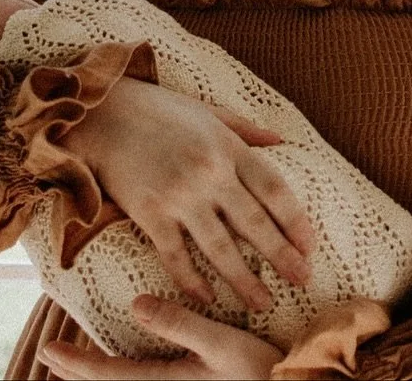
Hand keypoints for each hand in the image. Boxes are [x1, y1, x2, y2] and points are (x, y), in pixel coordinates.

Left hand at [40, 295, 281, 379]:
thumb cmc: (260, 372)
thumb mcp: (223, 343)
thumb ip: (179, 323)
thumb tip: (135, 305)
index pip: (111, 377)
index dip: (78, 364)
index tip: (50, 351)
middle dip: (78, 373)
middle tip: (50, 356)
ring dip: (96, 379)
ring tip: (73, 367)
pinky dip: (120, 380)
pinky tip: (120, 372)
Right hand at [60, 77, 313, 312]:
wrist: (101, 113)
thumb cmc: (156, 108)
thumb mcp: (206, 111)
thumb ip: (245, 128)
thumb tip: (282, 140)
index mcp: (226, 145)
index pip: (274, 188)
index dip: (296, 220)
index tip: (310, 245)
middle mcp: (208, 172)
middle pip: (255, 223)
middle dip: (282, 257)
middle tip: (302, 281)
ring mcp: (178, 194)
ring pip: (220, 249)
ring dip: (244, 281)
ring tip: (263, 303)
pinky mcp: (149, 212)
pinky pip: (176, 256)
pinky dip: (192, 281)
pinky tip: (207, 299)